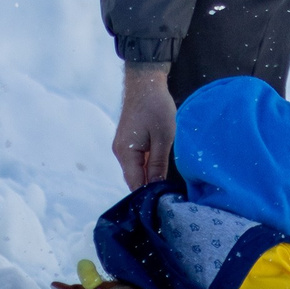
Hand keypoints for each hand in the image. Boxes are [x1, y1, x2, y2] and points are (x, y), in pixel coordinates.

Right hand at [113, 64, 175, 190]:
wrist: (145, 83)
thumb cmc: (156, 108)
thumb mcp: (163, 137)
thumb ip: (158, 164)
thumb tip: (156, 187)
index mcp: (126, 153)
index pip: (135, 183)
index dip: (148, 195)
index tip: (164, 204)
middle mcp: (120, 153)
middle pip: (134, 179)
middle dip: (149, 189)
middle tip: (169, 198)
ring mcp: (123, 147)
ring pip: (136, 171)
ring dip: (149, 178)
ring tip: (167, 188)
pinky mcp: (128, 143)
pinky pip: (137, 162)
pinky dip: (147, 168)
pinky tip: (161, 172)